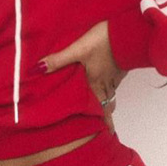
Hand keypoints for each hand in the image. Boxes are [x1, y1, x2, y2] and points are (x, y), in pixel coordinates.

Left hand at [34, 20, 127, 134]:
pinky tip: (106, 80)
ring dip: (107, 100)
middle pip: (107, 103)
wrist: (129, 30)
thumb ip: (59, 60)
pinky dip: (110, 85)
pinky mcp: (121, 65)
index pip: (100, 109)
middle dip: (104, 114)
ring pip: (111, 92)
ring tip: (104, 107)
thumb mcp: (78, 49)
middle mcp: (106, 82)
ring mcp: (115, 74)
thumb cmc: (104, 41)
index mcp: (96, 83)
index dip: (104, 123)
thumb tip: (37, 70)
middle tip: (102, 125)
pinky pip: (115, 81)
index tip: (104, 134)